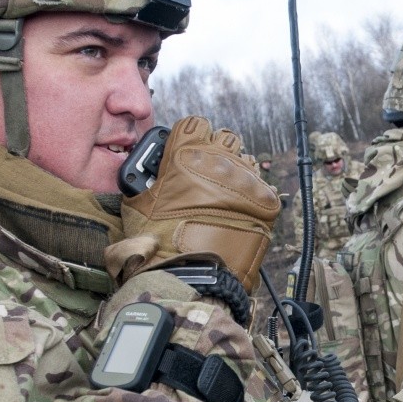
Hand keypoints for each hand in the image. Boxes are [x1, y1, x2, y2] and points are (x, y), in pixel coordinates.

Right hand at [111, 116, 280, 290]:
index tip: (188, 149)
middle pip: (225, 139)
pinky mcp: (265, 201)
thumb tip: (147, 180)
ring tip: (222, 199)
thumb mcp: (137, 206)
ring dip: (234, 174)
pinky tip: (239, 214)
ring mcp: (244, 179)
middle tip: (206, 174)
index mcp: (185, 154)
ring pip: (245, 162)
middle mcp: (218, 160)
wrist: (192, 277)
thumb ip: (146, 182)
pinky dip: (252, 198)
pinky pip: (262, 188)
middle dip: (217, 151)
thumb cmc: (160, 244)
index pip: (195, 124)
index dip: (191, 136)